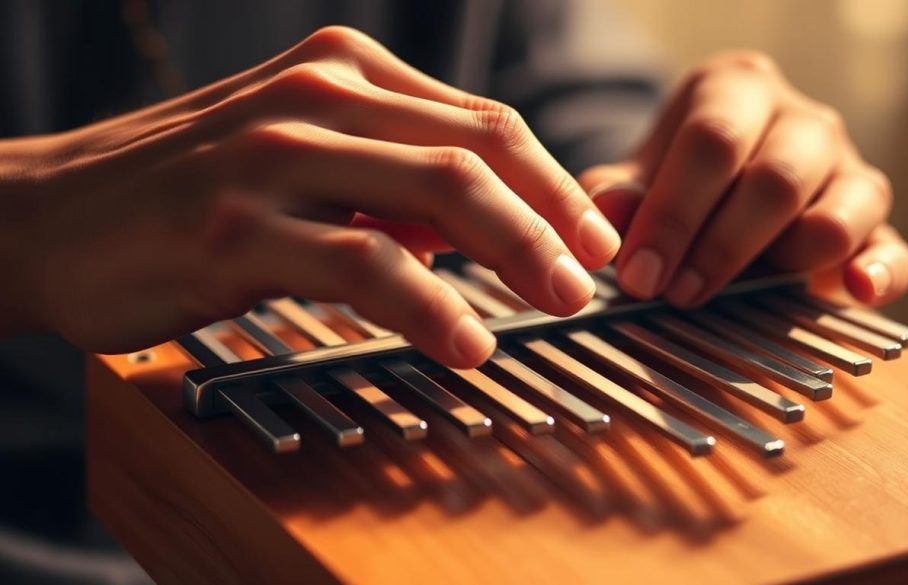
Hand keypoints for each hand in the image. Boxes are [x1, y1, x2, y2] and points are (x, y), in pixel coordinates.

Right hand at [0, 27, 620, 366]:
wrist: (49, 213)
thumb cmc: (182, 187)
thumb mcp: (298, 153)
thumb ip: (387, 175)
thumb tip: (474, 226)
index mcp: (343, 71)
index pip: (482, 122)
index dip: (553, 181)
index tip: (592, 235)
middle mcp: (317, 97)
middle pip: (479, 151)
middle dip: (555, 217)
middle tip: (595, 273)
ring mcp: (275, 156)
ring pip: (437, 195)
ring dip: (517, 253)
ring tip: (559, 302)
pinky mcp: (237, 227)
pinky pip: (364, 263)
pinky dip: (429, 305)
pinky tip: (466, 341)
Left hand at [579, 51, 907, 306]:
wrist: (724, 187)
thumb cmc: (678, 178)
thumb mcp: (638, 177)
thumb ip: (618, 196)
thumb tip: (609, 220)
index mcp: (738, 91)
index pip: (713, 142)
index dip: (674, 214)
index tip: (641, 274)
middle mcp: (803, 122)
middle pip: (775, 181)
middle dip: (720, 247)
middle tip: (676, 293)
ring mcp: (848, 171)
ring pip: (837, 216)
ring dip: (782, 264)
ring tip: (735, 294)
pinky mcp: (875, 225)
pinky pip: (892, 250)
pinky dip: (879, 274)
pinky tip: (853, 291)